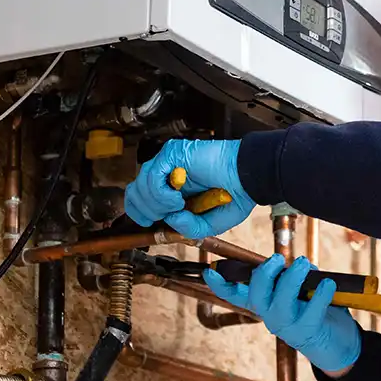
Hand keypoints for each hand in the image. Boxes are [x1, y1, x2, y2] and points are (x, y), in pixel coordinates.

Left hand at [124, 139, 254, 237]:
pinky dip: (162, 195)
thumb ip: (187, 228)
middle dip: (145, 211)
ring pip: (141, 186)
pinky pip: (152, 178)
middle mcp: (166, 173)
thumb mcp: (207, 225)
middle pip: (134, 192)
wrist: (247, 178)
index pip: (139, 198)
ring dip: (157, 204)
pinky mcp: (172, 153)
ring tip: (179, 206)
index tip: (151, 224)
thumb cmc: (233, 196)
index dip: (139, 213)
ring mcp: (167, 161)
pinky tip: (178, 200)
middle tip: (165, 216)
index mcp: (171, 188)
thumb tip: (168, 220)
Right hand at [204, 255, 361, 373]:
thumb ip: (290, 277)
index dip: (222, 285)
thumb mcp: (297, 291)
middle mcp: (270, 316)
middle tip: (278, 258)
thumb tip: (297, 264)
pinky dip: (321, 294)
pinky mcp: (308, 331)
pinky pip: (311, 311)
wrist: (335, 345)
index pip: (237, 295)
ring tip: (305, 263)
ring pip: (281, 303)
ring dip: (291, 280)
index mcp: (264, 304)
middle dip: (264, 274)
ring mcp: (287, 326)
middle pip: (256, 296)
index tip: (210, 272)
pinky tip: (328, 284)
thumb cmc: (313, 310)